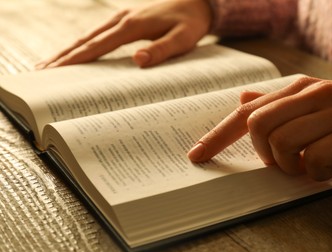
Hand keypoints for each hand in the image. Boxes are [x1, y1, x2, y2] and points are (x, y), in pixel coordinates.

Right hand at [35, 0, 211, 68]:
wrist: (197, 2)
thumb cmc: (191, 23)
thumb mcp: (183, 39)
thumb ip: (161, 50)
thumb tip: (137, 61)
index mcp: (132, 26)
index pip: (98, 46)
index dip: (76, 59)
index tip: (57, 71)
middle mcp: (122, 19)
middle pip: (86, 40)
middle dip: (64, 56)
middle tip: (42, 72)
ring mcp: (122, 17)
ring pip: (89, 35)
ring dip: (69, 50)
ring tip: (51, 64)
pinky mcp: (126, 19)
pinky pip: (99, 33)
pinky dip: (84, 44)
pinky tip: (77, 52)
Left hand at [187, 76, 331, 180]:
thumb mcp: (316, 102)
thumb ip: (278, 103)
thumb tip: (242, 100)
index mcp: (298, 88)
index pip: (245, 112)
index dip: (217, 135)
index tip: (198, 155)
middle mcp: (311, 94)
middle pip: (257, 126)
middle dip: (263, 153)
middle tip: (283, 161)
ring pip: (282, 142)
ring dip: (290, 165)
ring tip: (309, 166)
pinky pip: (314, 157)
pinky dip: (317, 172)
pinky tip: (331, 168)